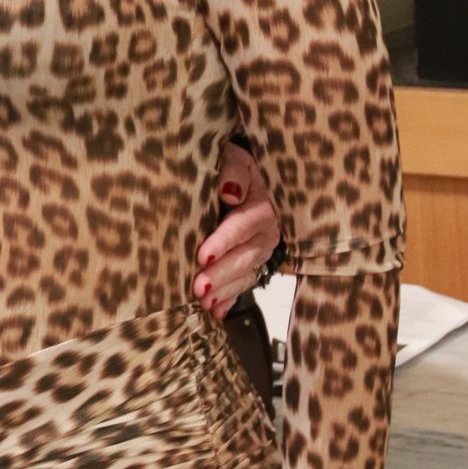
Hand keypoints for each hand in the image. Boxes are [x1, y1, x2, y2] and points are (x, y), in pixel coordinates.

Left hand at [195, 142, 280, 319]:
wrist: (258, 174)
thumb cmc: (242, 165)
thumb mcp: (238, 158)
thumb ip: (234, 171)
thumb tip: (230, 193)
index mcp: (263, 204)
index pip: (243, 224)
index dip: (224, 241)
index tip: (203, 255)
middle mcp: (268, 230)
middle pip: (245, 254)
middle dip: (222, 273)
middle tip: (199, 287)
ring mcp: (265, 248)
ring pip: (247, 272)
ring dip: (225, 289)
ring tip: (204, 303)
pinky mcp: (258, 260)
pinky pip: (247, 281)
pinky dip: (231, 297)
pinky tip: (217, 310)